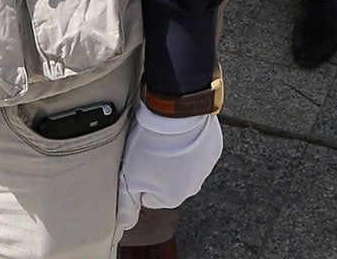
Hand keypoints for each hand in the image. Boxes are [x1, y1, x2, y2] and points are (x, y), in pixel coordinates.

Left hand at [116, 109, 223, 229]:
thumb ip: (127, 203)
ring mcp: (206, 168)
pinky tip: (179, 130)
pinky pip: (197, 148)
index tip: (137, 161)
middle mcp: (193, 188)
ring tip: (163, 137)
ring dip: (173, 154)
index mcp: (172, 198)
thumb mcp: (129, 176)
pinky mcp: (213, 148)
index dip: (139, 177)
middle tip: (149, 148)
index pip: (148, 195)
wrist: (176, 113)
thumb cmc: (151, 145)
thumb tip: (123, 223)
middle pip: (167, 181)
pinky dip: (188, 141)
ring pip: (182, 165)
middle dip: (157, 168)